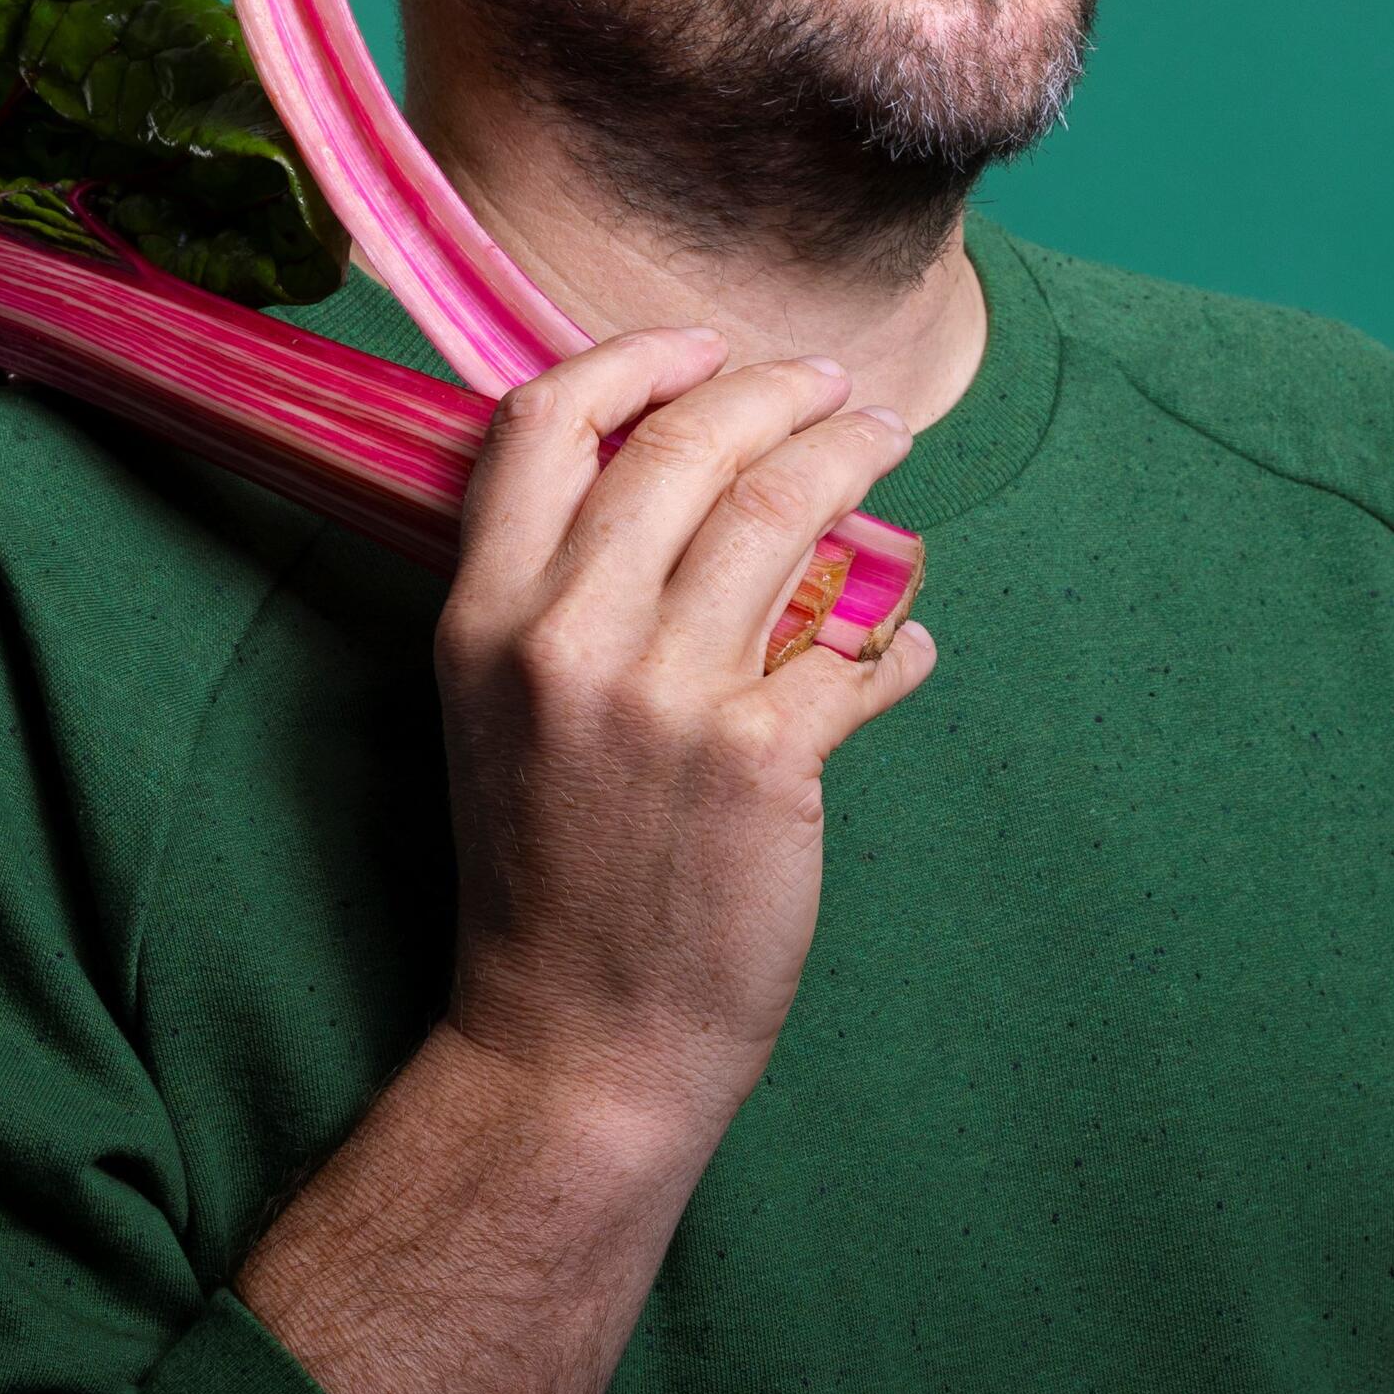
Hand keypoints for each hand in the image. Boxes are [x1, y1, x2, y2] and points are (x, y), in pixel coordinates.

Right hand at [234, 325, 936, 1393]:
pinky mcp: (761, 758)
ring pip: (782, 511)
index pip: (542, 424)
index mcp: (483, 618)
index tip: (703, 348)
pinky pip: (856, 650)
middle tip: (832, 389)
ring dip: (850, 462)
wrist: (574, 1045)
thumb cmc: (544, 878)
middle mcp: (565, 638)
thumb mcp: (500, 715)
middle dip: (774, 390)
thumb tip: (680, 492)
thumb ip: (559, 599)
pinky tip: (911, 645)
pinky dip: (897, 638)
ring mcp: (664, 695)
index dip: (633, 364)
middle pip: (682, 444)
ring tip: (885, 453)